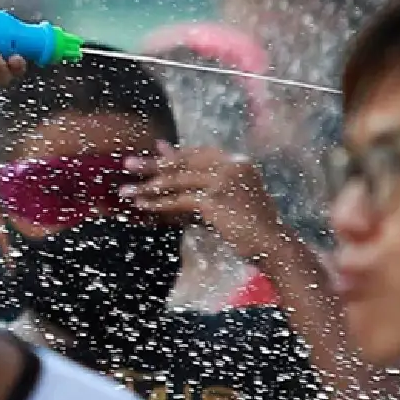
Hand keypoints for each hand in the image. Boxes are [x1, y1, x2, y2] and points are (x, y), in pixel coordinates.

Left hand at [124, 143, 291, 261]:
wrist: (273, 246)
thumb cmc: (251, 226)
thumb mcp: (225, 198)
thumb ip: (200, 182)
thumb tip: (177, 167)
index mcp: (237, 161)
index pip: (197, 154)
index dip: (172, 157)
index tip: (151, 160)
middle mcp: (231, 165)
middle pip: (183, 162)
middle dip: (153, 165)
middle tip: (127, 165)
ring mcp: (223, 181)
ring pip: (177, 180)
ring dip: (149, 186)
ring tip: (126, 190)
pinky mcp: (214, 200)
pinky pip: (179, 200)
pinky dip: (159, 204)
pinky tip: (143, 207)